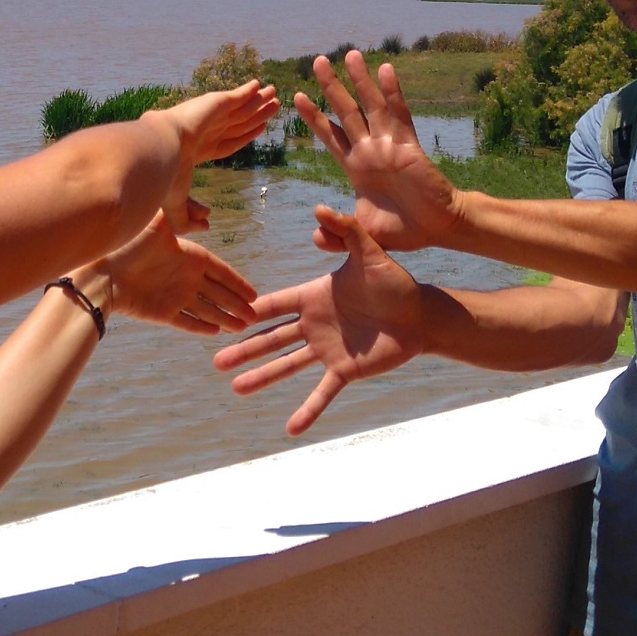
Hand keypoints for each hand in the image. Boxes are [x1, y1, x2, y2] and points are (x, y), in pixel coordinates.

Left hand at [93, 211, 258, 335]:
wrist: (102, 272)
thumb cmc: (127, 244)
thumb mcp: (157, 223)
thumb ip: (180, 213)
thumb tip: (204, 209)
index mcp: (188, 256)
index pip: (220, 271)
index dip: (237, 282)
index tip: (253, 293)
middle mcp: (185, 278)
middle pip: (218, 294)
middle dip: (236, 304)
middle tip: (255, 315)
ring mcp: (174, 296)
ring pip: (207, 310)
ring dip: (224, 318)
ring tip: (243, 327)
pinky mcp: (162, 313)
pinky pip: (187, 322)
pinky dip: (200, 327)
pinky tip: (216, 332)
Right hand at [160, 80, 278, 230]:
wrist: (158, 151)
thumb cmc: (164, 179)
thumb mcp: (177, 207)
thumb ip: (189, 220)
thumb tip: (205, 226)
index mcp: (198, 149)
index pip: (228, 142)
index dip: (245, 136)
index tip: (259, 129)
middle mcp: (205, 129)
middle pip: (239, 122)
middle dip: (256, 115)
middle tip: (273, 106)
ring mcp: (210, 114)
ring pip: (242, 108)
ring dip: (258, 101)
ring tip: (275, 94)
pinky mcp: (215, 103)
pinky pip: (238, 96)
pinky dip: (248, 90)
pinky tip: (259, 85)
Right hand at [213, 205, 424, 434]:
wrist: (420, 315)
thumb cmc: (394, 281)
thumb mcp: (369, 251)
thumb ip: (346, 230)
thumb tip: (321, 207)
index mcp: (313, 296)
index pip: (275, 305)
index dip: (251, 312)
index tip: (225, 316)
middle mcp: (314, 324)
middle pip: (271, 338)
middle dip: (244, 350)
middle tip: (216, 361)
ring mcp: (327, 349)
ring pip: (288, 366)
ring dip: (262, 378)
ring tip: (236, 389)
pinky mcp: (345, 370)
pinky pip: (323, 393)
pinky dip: (308, 411)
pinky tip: (290, 428)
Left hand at [295, 51, 458, 249]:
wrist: (438, 229)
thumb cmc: (402, 230)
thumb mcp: (362, 233)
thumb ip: (338, 233)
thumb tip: (314, 234)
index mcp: (355, 166)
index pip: (329, 135)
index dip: (314, 116)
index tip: (295, 96)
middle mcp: (369, 150)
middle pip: (345, 111)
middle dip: (331, 86)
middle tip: (318, 60)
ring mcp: (389, 145)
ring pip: (370, 105)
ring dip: (360, 80)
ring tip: (349, 53)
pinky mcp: (409, 145)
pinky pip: (399, 114)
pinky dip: (392, 91)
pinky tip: (386, 69)